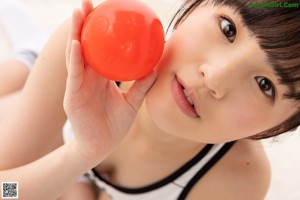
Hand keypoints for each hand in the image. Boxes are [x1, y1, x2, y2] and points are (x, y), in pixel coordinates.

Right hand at [64, 0, 156, 162]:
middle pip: (84, 45)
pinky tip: (77, 44)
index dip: (100, 30)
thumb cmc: (114, 124)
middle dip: (84, 23)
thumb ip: (142, 84)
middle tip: (87, 3)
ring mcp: (78, 85)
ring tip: (78, 13)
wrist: (101, 145)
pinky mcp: (72, 96)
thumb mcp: (133, 102)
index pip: (99, 48)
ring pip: (76, 55)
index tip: (105, 11)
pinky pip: (74, 75)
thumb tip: (157, 66)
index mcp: (100, 76)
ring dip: (76, 34)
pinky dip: (75, 59)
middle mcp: (88, 76)